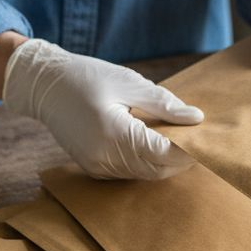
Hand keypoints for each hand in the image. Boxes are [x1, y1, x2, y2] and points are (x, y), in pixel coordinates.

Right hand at [3, 39, 202, 179]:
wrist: (44, 86)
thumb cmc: (86, 77)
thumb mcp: (128, 82)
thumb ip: (164, 103)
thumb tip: (196, 118)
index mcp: (113, 133)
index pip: (163, 154)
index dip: (189, 151)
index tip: (206, 139)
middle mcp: (104, 157)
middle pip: (157, 170)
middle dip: (180, 159)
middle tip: (197, 139)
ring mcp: (97, 166)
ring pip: (145, 174)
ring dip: (164, 162)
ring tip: (178, 139)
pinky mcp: (94, 169)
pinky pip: (129, 172)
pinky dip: (146, 162)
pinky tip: (154, 143)